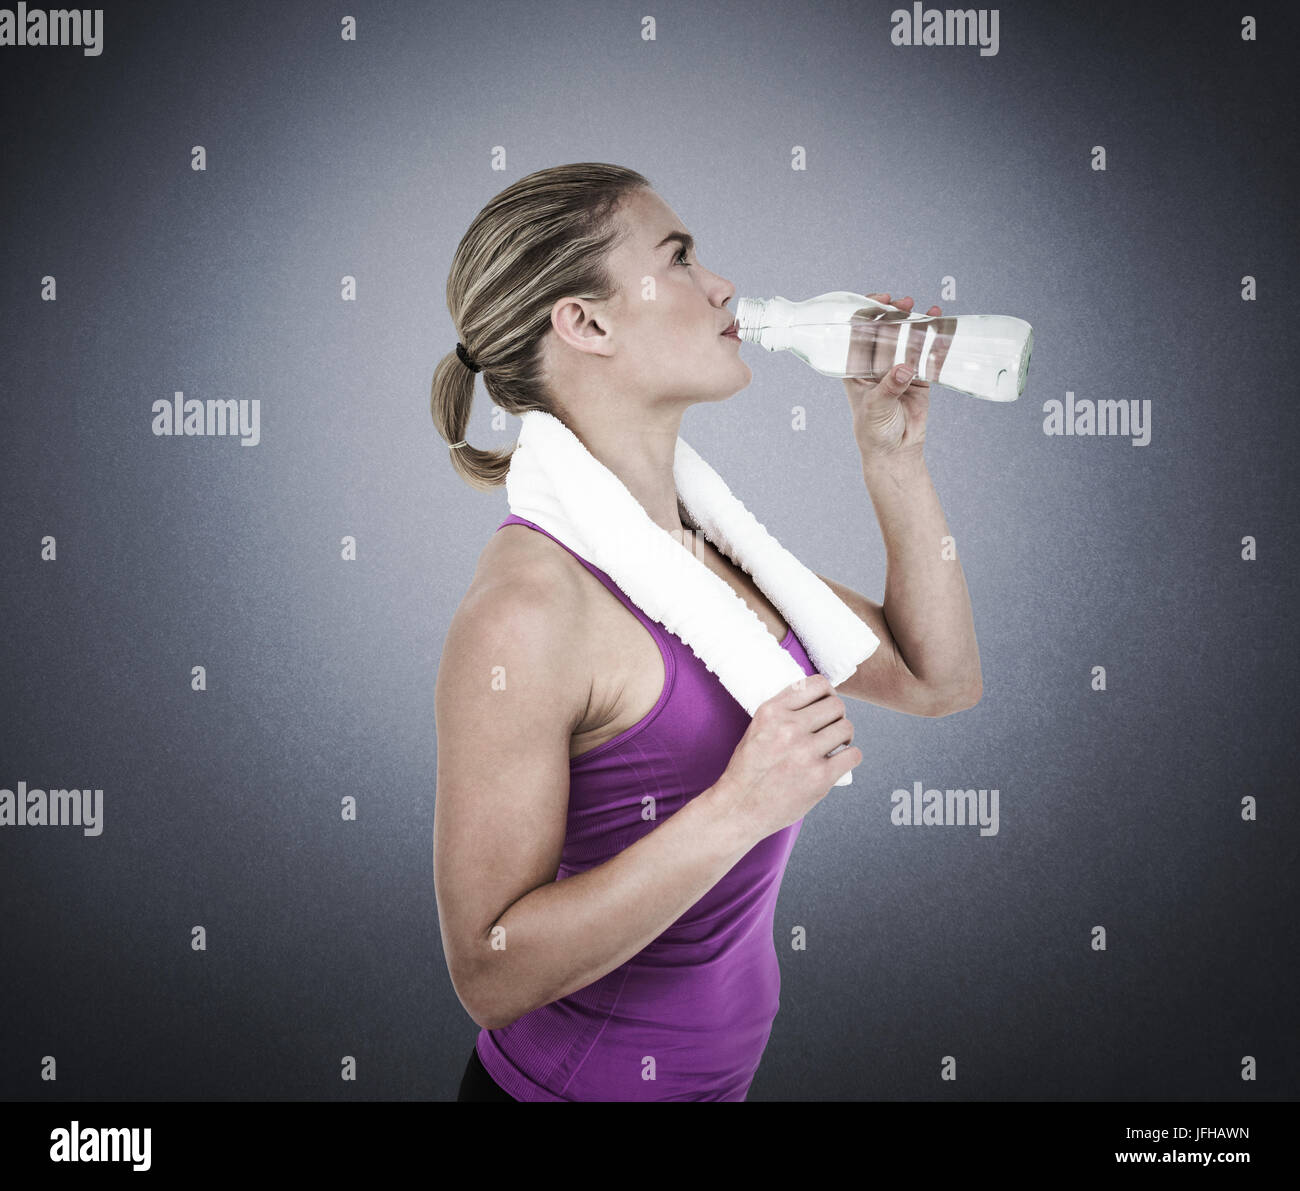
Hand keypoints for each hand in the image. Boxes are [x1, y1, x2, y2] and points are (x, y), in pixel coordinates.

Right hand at [708, 674, 860, 846]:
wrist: (738, 808)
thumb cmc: (747, 770)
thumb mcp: (756, 729)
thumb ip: (783, 713)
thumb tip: (816, 702)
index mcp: (772, 712)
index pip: (818, 684)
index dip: (828, 694)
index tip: (825, 705)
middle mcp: (789, 728)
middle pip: (836, 706)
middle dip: (837, 716)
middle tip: (831, 729)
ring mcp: (806, 752)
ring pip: (846, 728)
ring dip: (845, 736)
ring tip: (836, 745)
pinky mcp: (820, 777)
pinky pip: (853, 755)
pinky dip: (850, 757)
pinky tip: (840, 761)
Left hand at [842, 293, 949, 460]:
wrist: (896, 452)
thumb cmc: (874, 432)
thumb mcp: (876, 408)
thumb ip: (889, 388)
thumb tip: (904, 368)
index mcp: (856, 368)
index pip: (858, 333)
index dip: (867, 313)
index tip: (881, 301)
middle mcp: (876, 364)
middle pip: (885, 330)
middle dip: (894, 313)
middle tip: (906, 302)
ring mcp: (899, 369)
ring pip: (908, 339)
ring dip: (917, 323)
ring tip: (929, 310)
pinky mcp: (919, 377)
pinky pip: (929, 355)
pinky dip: (936, 341)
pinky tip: (944, 327)